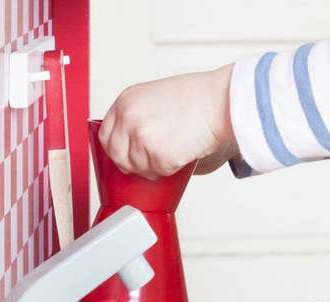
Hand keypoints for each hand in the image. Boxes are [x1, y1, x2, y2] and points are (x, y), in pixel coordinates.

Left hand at [99, 66, 238, 178]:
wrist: (223, 102)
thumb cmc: (202, 99)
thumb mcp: (159, 99)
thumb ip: (143, 121)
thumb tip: (140, 151)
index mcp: (127, 100)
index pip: (106, 134)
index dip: (118, 149)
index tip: (129, 155)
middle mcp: (129, 116)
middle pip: (116, 155)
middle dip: (133, 164)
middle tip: (153, 162)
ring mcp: (141, 136)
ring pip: (138, 168)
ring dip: (155, 168)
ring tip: (176, 150)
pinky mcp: (158, 154)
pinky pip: (159, 173)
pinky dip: (172, 169)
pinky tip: (184, 152)